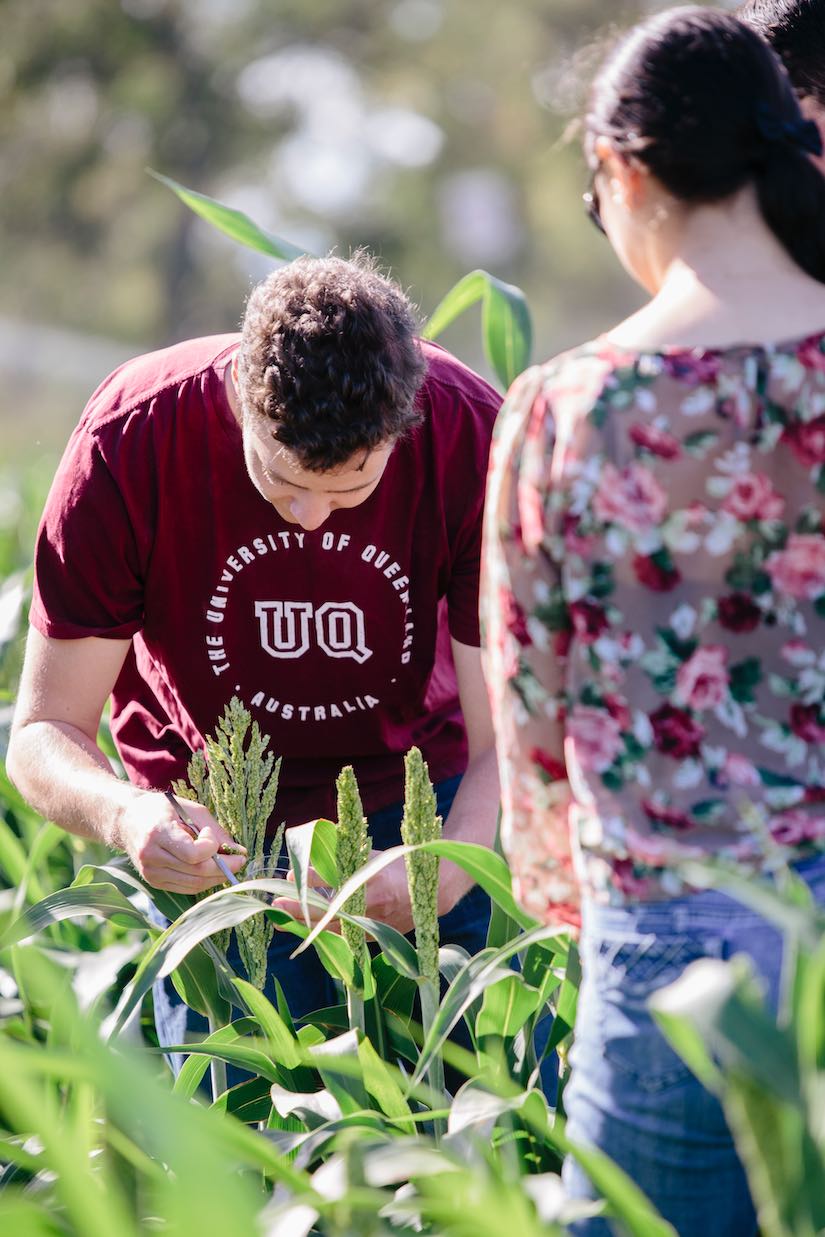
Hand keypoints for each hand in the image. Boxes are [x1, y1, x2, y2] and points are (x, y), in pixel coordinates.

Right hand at [119, 792, 246, 892]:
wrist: (127, 820)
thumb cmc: (162, 809)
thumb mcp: (190, 809)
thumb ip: (215, 829)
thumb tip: (238, 851)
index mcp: (158, 833)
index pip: (193, 854)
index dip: (211, 848)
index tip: (210, 834)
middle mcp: (151, 856)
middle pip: (197, 872)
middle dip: (224, 867)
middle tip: (240, 860)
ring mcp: (151, 872)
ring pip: (193, 884)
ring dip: (216, 877)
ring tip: (229, 865)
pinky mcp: (153, 882)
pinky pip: (185, 887)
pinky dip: (203, 881)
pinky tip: (212, 870)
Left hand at [274, 849, 417, 935]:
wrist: (433, 891)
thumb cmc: (398, 866)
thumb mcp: (373, 854)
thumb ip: (347, 852)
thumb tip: (314, 840)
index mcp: (372, 878)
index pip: (333, 880)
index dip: (308, 879)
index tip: (287, 877)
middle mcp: (372, 904)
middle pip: (327, 911)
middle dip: (297, 909)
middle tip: (274, 905)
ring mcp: (374, 924)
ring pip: (332, 929)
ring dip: (304, 925)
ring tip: (280, 922)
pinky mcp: (375, 937)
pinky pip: (345, 939)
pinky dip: (324, 935)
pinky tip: (305, 931)